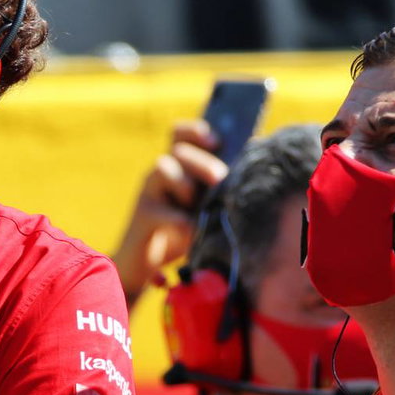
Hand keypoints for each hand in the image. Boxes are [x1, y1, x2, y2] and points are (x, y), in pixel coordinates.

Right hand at [111, 120, 228, 306]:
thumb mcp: (206, 204)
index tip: (216, 142)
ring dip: (185, 183)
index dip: (195, 131)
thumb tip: (252, 154)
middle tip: (219, 178)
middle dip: (202, 161)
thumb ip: (221, 183)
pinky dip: (178, 219)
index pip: (180, 134)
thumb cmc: (184, 230)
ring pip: (163, 167)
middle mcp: (160, 173)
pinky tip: (192, 228)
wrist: (149, 264)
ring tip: (197, 204)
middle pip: (179, 150)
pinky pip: (159, 209)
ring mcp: (148, 192)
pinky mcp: (142, 216)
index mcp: (177, 166)